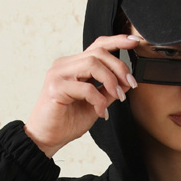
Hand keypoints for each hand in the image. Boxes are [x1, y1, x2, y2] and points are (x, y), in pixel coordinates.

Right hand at [23, 33, 141, 157]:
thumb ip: (108, 91)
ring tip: (118, 97)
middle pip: (98, 53)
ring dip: (111, 81)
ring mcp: (59, 74)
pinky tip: (102, 112)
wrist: (46, 139)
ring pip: (93, 64)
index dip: (117, 41)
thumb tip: (127, 81)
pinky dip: (99, 100)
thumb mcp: (95, 104)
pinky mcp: (56, 87)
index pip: (97, 45)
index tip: (135, 41)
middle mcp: (65, 65)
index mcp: (74, 65)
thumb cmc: (66, 122)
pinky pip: (86, 88)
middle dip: (120, 67)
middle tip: (131, 84)